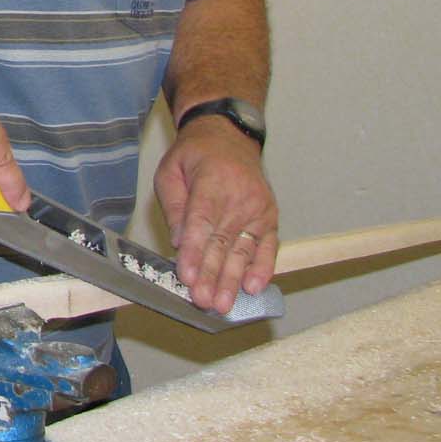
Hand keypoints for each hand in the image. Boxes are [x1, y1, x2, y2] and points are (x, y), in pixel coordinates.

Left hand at [154, 119, 277, 313]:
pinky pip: (268, 247)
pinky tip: (253, 288)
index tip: (187, 276)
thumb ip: (174, 205)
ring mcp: (258, 209)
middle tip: (202, 301)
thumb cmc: (195, 155)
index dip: (195, 252)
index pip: (202, 222)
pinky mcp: (270, 218)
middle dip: (211, 275)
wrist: (230, 137)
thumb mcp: (170, 170)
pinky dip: (262, 268)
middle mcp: (240, 197)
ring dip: (232, 280)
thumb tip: (180, 242)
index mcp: (212, 181)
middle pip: (223, 242)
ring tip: (223, 305)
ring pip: (243, 250)